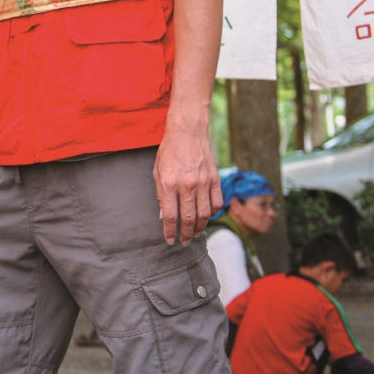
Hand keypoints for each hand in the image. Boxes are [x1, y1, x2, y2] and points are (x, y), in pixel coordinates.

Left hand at [153, 118, 221, 244]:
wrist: (188, 131)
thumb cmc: (169, 150)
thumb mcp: (157, 170)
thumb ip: (161, 194)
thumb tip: (164, 216)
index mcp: (169, 183)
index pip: (170, 216)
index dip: (170, 231)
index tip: (170, 240)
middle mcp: (187, 184)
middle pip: (188, 218)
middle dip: (185, 234)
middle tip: (184, 242)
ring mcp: (203, 182)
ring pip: (204, 214)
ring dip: (199, 227)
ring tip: (194, 233)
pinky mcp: (215, 179)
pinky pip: (216, 203)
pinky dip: (212, 213)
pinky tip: (206, 217)